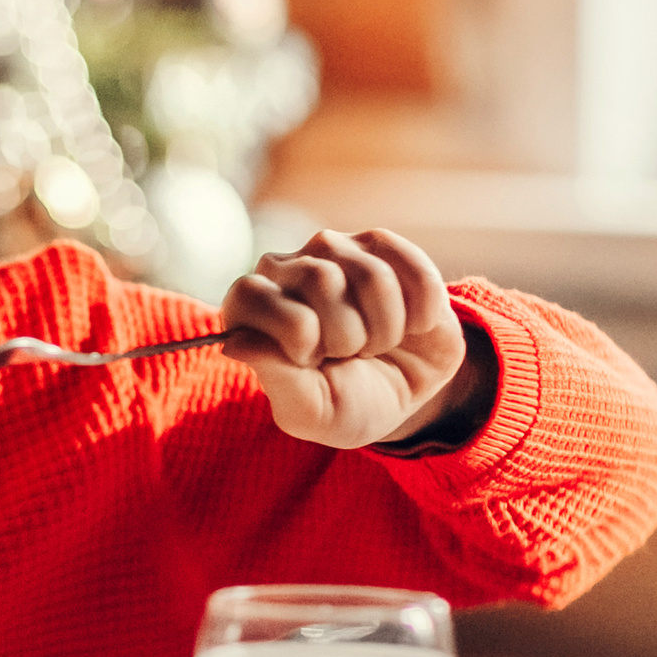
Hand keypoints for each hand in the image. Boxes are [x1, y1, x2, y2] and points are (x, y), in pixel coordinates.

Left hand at [218, 228, 477, 449]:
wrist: (405, 393)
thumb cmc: (348, 402)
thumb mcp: (311, 410)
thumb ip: (277, 380)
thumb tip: (234, 342)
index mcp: (250, 309)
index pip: (251, 295)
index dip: (295, 337)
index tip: (311, 362)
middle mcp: (284, 269)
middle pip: (320, 280)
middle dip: (347, 336)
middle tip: (348, 354)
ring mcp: (333, 249)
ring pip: (371, 275)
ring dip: (387, 328)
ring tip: (376, 343)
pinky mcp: (381, 245)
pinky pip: (412, 266)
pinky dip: (421, 310)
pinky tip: (412, 326)